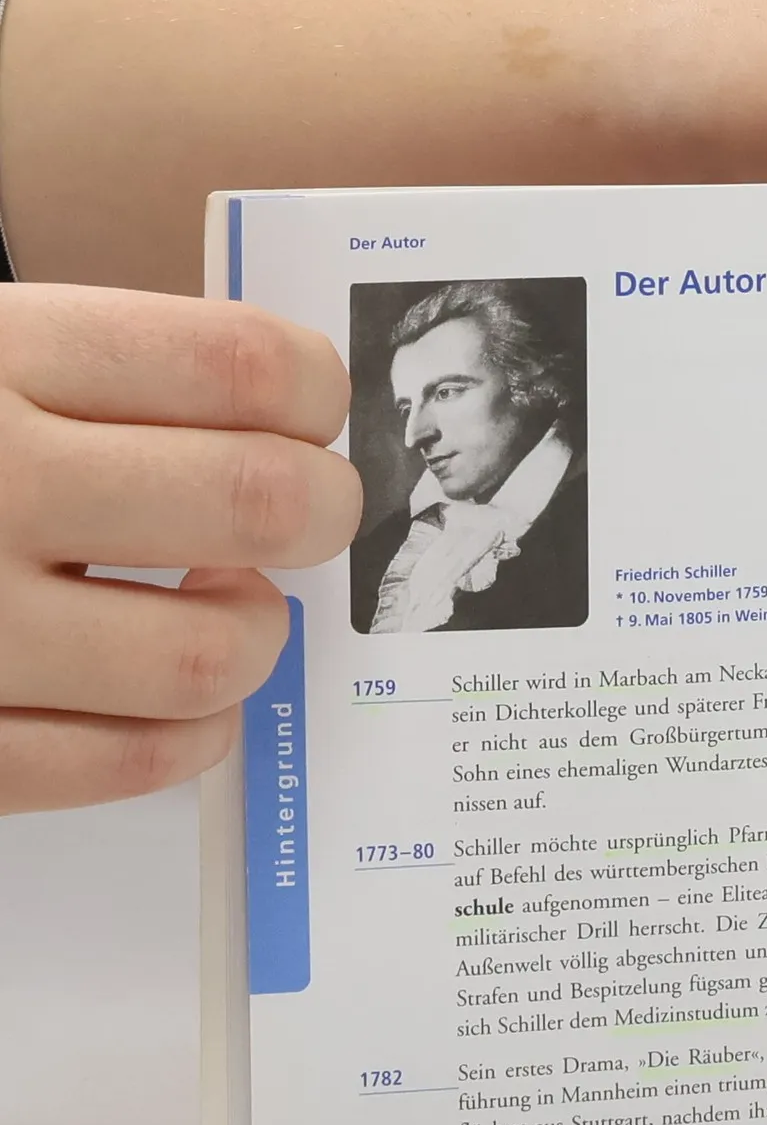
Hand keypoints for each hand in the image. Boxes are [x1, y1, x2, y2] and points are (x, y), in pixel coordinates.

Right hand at [0, 286, 355, 812]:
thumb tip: (277, 423)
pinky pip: (128, 761)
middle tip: (311, 517)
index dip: (315, 392)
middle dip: (321, 513)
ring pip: (212, 654)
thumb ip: (86, 379)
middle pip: (255, 501)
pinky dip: (191, 737)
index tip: (313, 415)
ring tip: (230, 611)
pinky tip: (184, 705)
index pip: (235, 362)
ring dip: (257, 637)